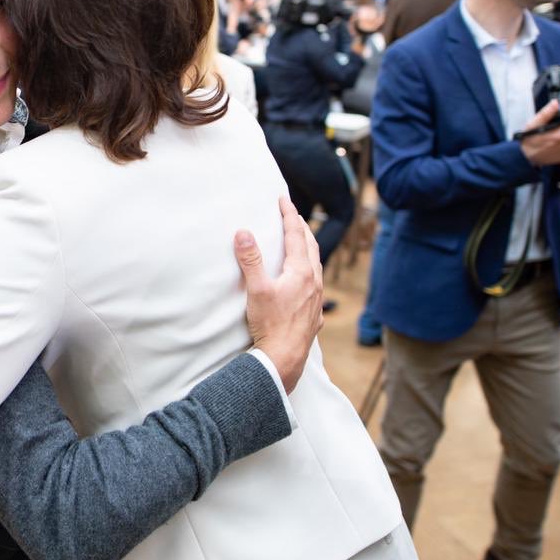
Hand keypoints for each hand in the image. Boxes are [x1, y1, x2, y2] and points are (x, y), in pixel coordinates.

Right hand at [234, 197, 323, 393]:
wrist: (284, 359)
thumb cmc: (271, 325)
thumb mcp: (256, 289)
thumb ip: (250, 260)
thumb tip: (243, 232)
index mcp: (301, 272)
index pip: (296, 235)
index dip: (289, 215)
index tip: (283, 200)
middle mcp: (313, 283)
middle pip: (311, 248)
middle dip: (301, 229)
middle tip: (292, 216)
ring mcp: (316, 300)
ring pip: (316, 267)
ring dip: (308, 250)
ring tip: (301, 243)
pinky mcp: (313, 315)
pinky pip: (315, 286)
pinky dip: (309, 273)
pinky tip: (305, 281)